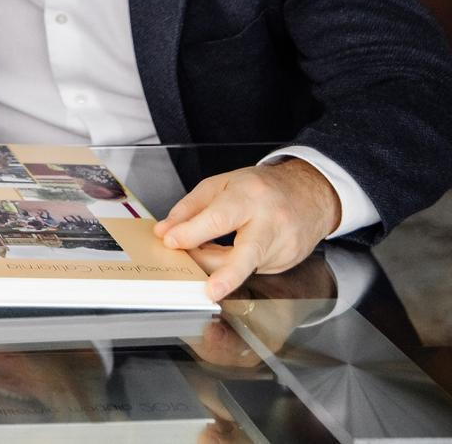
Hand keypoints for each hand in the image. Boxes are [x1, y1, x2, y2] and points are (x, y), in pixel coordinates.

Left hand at [154, 158, 340, 299]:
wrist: (310, 194)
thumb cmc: (262, 187)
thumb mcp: (221, 184)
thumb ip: (190, 208)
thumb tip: (166, 231)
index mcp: (250, 196)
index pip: (218, 219)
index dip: (192, 233)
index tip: (171, 241)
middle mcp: (271, 222)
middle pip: (247, 254)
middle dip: (227, 276)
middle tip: (210, 291)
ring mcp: (283, 246)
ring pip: (244, 267)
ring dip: (216, 267)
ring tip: (201, 253)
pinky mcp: (288, 262)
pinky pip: (252, 269)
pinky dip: (234, 266)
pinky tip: (229, 254)